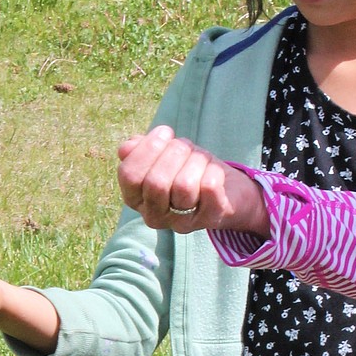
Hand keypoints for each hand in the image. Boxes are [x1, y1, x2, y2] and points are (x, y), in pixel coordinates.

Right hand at [117, 125, 267, 233]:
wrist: (228, 191)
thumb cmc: (189, 170)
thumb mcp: (163, 154)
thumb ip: (140, 150)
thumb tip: (126, 148)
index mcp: (136, 199)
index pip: (129, 176)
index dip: (147, 148)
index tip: (165, 133)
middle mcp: (154, 216)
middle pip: (155, 182)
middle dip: (174, 153)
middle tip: (185, 147)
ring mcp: (182, 222)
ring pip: (184, 186)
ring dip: (196, 161)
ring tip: (200, 160)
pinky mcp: (210, 218)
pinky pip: (208, 187)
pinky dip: (213, 170)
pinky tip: (214, 172)